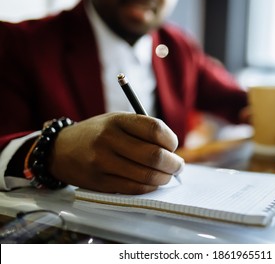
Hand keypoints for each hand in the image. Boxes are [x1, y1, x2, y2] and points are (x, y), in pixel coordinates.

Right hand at [48, 112, 183, 193]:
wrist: (61, 149)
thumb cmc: (97, 134)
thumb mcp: (116, 121)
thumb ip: (142, 131)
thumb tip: (173, 151)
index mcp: (117, 120)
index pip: (155, 129)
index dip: (171, 140)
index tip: (174, 146)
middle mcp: (109, 140)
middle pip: (154, 155)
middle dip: (174, 164)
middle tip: (178, 166)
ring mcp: (102, 162)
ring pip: (146, 176)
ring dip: (164, 178)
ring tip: (168, 175)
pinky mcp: (99, 182)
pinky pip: (134, 189)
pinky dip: (150, 187)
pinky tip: (153, 182)